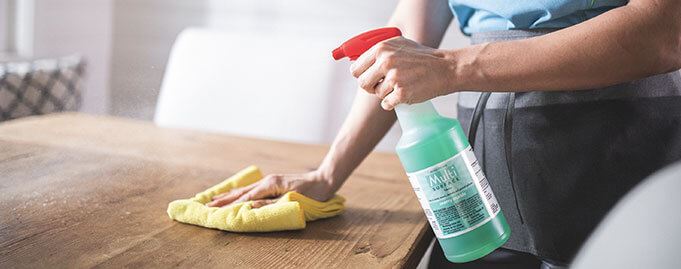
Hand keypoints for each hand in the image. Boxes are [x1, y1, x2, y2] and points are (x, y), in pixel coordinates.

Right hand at [206, 170, 334, 207]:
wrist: (324, 180)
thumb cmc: (311, 193)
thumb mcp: (291, 200)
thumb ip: (269, 204)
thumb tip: (249, 207)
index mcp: (269, 185)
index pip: (245, 198)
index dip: (230, 205)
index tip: (216, 211)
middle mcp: (267, 181)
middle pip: (241, 192)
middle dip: (224, 199)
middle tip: (208, 205)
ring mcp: (269, 181)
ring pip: (245, 190)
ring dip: (230, 195)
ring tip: (216, 199)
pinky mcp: (273, 183)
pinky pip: (252, 189)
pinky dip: (241, 193)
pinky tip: (237, 195)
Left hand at [350, 36, 455, 109]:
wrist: (445, 68)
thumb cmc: (422, 58)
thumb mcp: (398, 45)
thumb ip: (378, 52)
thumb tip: (357, 61)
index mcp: (381, 49)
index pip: (355, 69)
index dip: (362, 76)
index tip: (370, 78)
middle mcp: (385, 61)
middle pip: (363, 83)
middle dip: (371, 87)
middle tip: (382, 86)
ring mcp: (394, 77)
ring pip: (377, 94)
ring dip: (386, 94)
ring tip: (400, 86)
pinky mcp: (402, 92)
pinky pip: (386, 104)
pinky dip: (393, 103)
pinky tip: (403, 94)